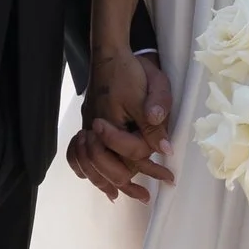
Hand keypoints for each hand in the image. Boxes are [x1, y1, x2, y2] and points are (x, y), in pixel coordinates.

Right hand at [69, 50, 173, 202]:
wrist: (109, 52)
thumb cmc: (131, 70)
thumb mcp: (152, 91)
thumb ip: (156, 122)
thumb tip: (165, 151)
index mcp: (111, 123)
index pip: (130, 155)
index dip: (152, 169)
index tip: (169, 179)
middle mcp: (95, 129)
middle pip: (107, 166)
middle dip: (126, 184)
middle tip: (145, 196)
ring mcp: (88, 126)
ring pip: (91, 163)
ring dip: (105, 181)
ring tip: (120, 196)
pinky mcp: (87, 123)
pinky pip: (79, 153)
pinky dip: (86, 168)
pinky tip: (94, 178)